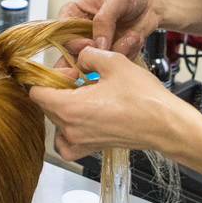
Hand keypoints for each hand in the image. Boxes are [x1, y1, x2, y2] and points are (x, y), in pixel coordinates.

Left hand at [29, 47, 181, 160]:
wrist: (165, 124)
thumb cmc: (144, 98)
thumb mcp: (113, 62)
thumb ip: (87, 55)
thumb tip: (78, 57)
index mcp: (71, 108)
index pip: (36, 92)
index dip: (48, 76)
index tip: (67, 70)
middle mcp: (71, 129)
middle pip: (46, 106)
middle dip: (58, 88)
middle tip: (80, 76)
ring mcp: (80, 141)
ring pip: (55, 121)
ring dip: (63, 105)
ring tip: (83, 94)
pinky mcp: (90, 148)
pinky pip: (66, 142)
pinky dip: (66, 131)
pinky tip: (81, 117)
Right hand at [57, 0, 161, 58]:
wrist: (152, 1)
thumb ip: (104, 20)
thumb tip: (98, 44)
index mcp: (73, 13)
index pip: (62, 33)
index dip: (73, 42)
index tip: (90, 43)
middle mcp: (81, 31)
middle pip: (72, 54)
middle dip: (93, 55)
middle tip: (110, 48)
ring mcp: (96, 44)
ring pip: (95, 62)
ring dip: (117, 51)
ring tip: (132, 36)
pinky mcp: (110, 53)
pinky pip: (113, 64)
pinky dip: (127, 53)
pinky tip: (135, 39)